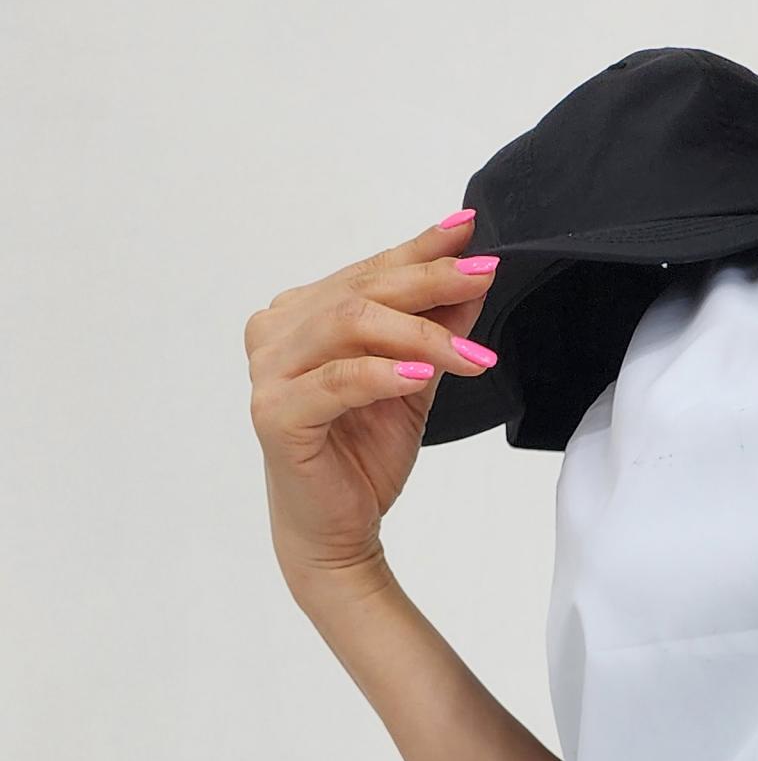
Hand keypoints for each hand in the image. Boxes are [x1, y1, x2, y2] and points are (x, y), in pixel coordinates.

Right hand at [245, 210, 499, 598]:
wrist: (337, 530)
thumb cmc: (362, 455)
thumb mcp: (415, 381)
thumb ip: (435, 329)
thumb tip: (473, 279)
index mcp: (302, 314)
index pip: (369, 271)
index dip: (420, 249)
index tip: (471, 230)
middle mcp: (277, 332)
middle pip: (361, 291)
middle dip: (430, 282)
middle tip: (484, 277)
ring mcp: (270, 371)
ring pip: (349, 326)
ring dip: (420, 334)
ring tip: (471, 353)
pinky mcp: (275, 414)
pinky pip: (336, 381)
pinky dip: (383, 374)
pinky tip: (423, 374)